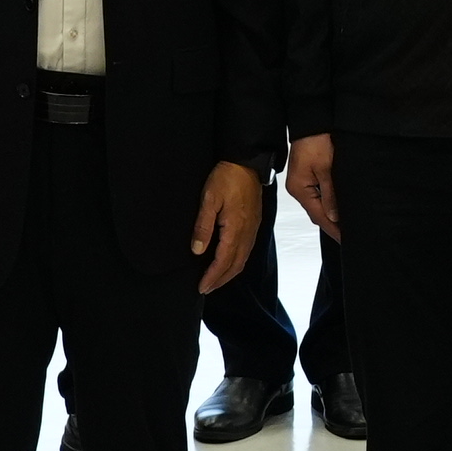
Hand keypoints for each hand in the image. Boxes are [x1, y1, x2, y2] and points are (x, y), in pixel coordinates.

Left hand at [193, 164, 264, 294]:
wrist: (246, 162)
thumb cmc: (226, 178)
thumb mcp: (209, 199)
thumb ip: (203, 226)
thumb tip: (197, 250)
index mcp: (235, 229)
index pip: (223, 261)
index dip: (212, 276)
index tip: (201, 287)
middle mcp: (247, 233)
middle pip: (235, 265)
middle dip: (221, 280)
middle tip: (206, 288)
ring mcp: (252, 229)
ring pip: (242, 259)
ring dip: (229, 273)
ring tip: (215, 280)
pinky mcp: (254, 223)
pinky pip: (246, 250)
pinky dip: (236, 261)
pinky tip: (228, 261)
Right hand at [284, 135, 338, 242]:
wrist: (311, 122)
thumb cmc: (317, 141)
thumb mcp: (326, 168)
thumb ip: (330, 194)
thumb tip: (334, 216)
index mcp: (300, 189)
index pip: (318, 216)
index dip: (332, 229)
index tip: (344, 240)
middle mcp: (298, 189)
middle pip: (316, 213)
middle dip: (331, 225)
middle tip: (348, 236)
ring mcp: (300, 183)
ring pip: (317, 205)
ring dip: (329, 215)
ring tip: (344, 226)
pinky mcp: (306, 177)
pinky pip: (317, 195)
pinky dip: (326, 203)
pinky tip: (336, 208)